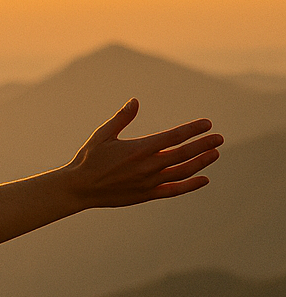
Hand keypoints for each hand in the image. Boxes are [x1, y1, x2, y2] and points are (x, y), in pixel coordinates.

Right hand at [64, 98, 221, 209]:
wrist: (78, 188)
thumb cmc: (88, 158)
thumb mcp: (102, 135)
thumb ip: (121, 118)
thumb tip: (135, 101)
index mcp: (139, 149)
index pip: (173, 136)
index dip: (192, 129)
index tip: (206, 124)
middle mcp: (147, 166)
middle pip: (183, 154)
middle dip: (203, 145)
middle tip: (219, 138)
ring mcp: (148, 182)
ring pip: (182, 171)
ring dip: (201, 162)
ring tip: (214, 154)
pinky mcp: (146, 195)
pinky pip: (174, 190)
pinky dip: (190, 185)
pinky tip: (203, 179)